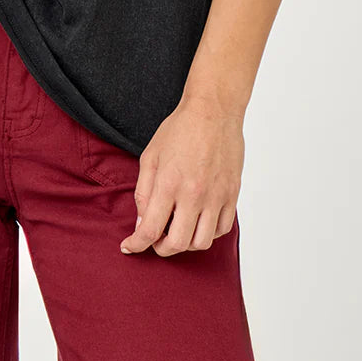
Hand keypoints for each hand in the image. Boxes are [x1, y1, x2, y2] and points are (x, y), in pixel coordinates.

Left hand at [119, 93, 244, 256]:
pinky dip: (208, 233)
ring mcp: (216, 196)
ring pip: (202, 243)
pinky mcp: (232, 194)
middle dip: (161, 249)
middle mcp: (193, 194)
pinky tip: (198, 221)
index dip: (136, 245)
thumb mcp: (150, 156)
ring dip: (186, 244)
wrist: (213, 111)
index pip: (150, 230)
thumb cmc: (180, 129)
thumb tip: (142, 223)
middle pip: (177, 244)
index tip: (129, 247)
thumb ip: (143, 192)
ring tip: (178, 231)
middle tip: (156, 241)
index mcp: (169, 183)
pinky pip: (222, 229)